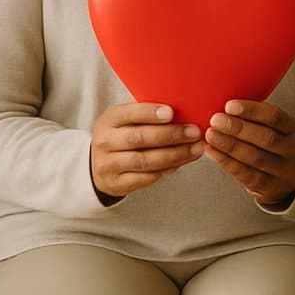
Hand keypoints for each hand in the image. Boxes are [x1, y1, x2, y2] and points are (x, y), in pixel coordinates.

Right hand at [89, 102, 204, 200]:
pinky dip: (167, 169)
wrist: (99, 165)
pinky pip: (146, 178)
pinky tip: (181, 162)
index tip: (171, 112)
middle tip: (194, 132)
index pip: (129, 114)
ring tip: (196, 149)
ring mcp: (109, 165)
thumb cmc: (122, 136)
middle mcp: (105, 141)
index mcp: (109, 120)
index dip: (150, 113)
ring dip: (175, 154)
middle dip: (171, 135)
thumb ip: (147, 115)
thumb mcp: (126, 120)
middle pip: (140, 138)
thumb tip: (184, 110)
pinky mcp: (117, 184)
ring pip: (145, 160)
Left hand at [204, 99, 294, 206]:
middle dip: (238, 129)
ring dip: (229, 145)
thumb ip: (258, 117)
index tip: (230, 106)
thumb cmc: (274, 147)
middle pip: (266, 138)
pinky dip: (226, 162)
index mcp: (294, 130)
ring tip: (211, 135)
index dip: (252, 111)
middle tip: (216, 120)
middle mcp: (293, 151)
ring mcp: (283, 172)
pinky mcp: (269, 188)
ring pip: (255, 158)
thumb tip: (226, 104)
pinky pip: (245, 174)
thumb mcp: (275, 129)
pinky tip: (212, 152)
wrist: (287, 181)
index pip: (275, 117)